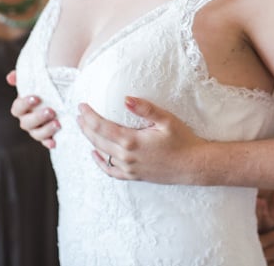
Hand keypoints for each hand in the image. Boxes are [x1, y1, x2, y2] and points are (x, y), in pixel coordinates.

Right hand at [7, 70, 59, 148]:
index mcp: (22, 107)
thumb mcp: (36, 80)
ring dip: (46, 130)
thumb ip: (22, 77)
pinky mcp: (48, 135)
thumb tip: (11, 77)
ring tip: (58, 123)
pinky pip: (46, 142)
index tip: (37, 98)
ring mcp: (37, 129)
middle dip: (38, 118)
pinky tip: (54, 142)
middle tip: (51, 111)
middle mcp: (27, 120)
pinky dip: (49, 143)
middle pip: (26, 123)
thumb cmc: (45, 86)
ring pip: (36, 134)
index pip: (17, 108)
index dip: (25, 104)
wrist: (62, 93)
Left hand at [76, 96, 203, 182]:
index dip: (89, 115)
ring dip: (91, 140)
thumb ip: (145, 109)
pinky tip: (95, 154)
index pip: (102, 127)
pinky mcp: (134, 176)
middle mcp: (126, 156)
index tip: (82, 105)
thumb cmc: (183, 140)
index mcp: (132, 141)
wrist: (194, 165)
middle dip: (85, 126)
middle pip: (97, 140)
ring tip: (84, 128)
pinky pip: (110, 171)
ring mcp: (129, 168)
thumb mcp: (167, 119)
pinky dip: (100, 162)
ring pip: (102, 153)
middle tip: (79, 114)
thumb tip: (126, 98)